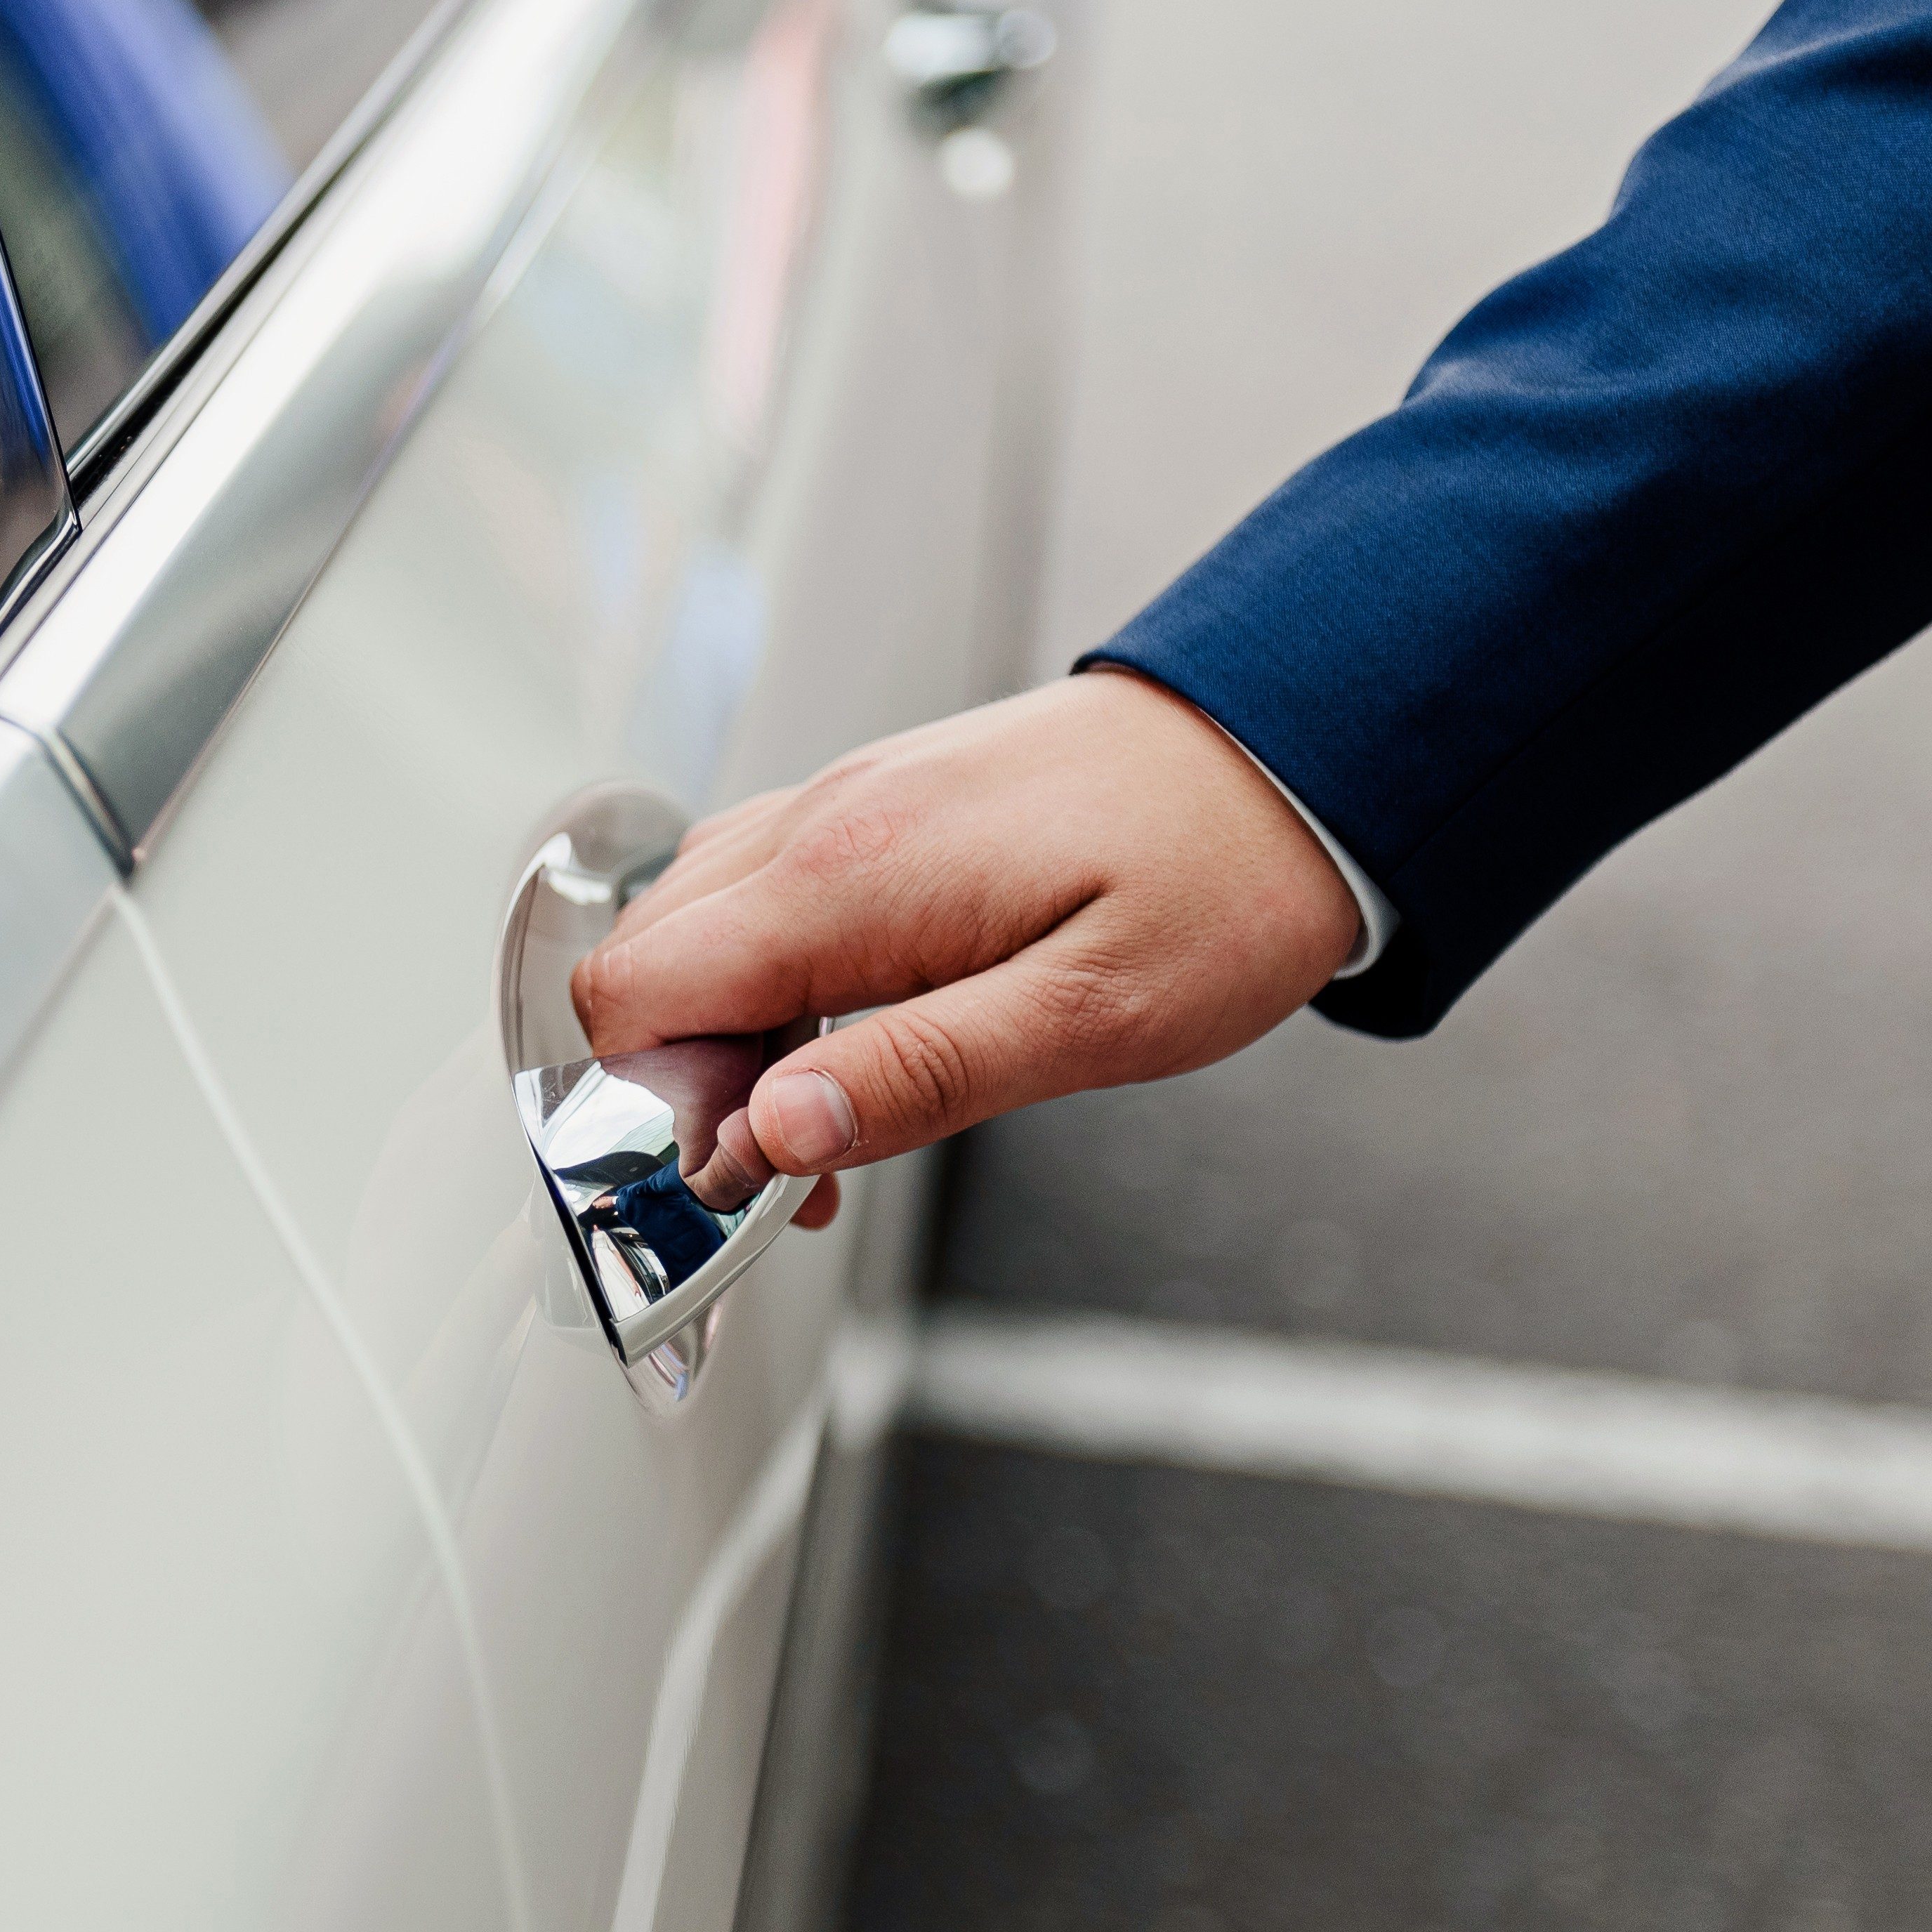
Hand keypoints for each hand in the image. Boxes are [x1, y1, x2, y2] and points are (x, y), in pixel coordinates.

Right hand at [574, 668, 1363, 1185]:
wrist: (1294, 748)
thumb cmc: (1218, 883)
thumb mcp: (1088, 1019)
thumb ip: (914, 1077)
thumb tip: (768, 1135)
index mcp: (851, 875)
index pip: (638, 997)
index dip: (656, 1110)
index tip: (748, 1183)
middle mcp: (818, 822)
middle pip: (637, 966)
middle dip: (677, 1087)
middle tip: (794, 1167)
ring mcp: (837, 804)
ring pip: (682, 931)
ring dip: (718, 1041)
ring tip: (829, 1117)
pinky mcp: (869, 809)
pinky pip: (749, 898)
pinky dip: (759, 986)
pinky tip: (843, 1043)